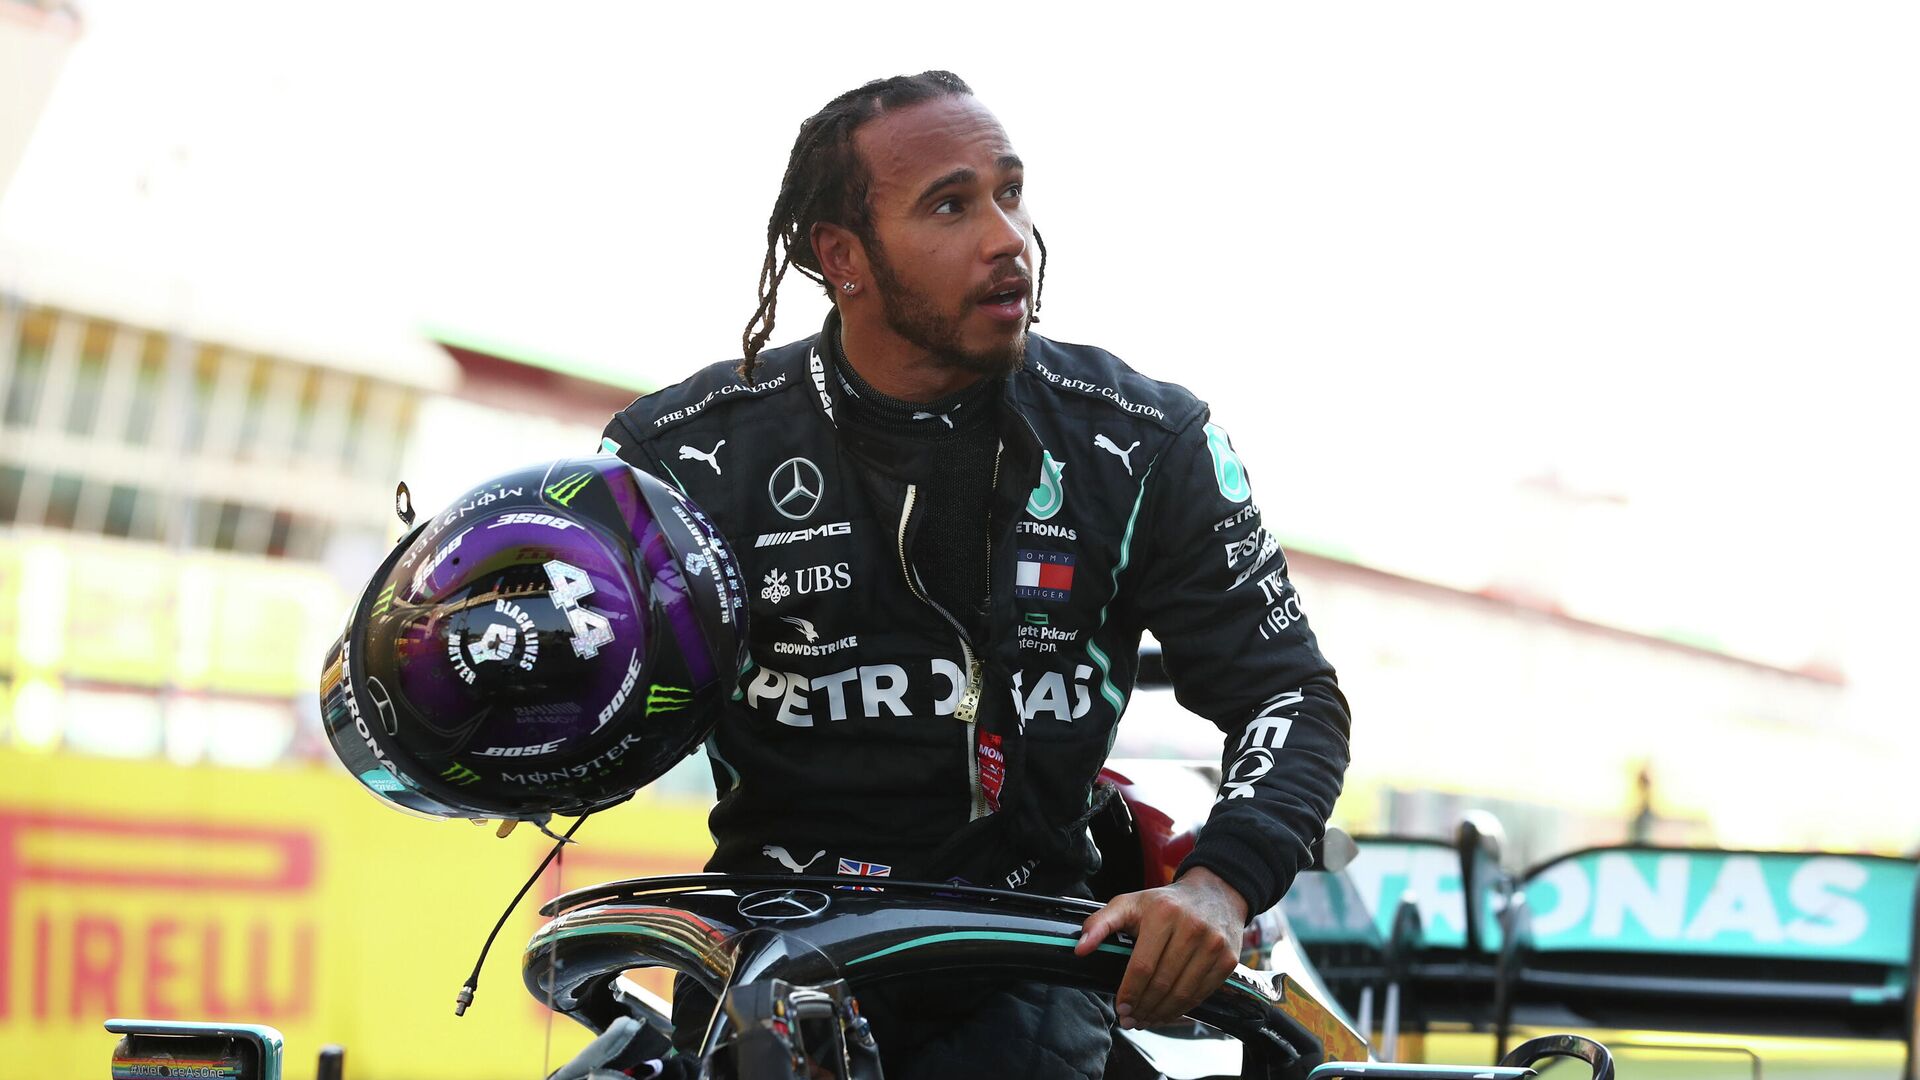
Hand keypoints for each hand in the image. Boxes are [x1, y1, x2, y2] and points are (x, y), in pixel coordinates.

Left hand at [1073, 866, 1248, 1028]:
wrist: (1216, 893)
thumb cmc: (1165, 902)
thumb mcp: (1129, 903)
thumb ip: (1100, 923)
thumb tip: (1079, 949)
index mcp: (1163, 913)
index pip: (1142, 966)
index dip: (1129, 992)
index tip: (1120, 1007)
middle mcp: (1192, 928)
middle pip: (1162, 983)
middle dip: (1143, 1007)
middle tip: (1130, 1020)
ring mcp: (1213, 944)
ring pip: (1183, 993)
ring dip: (1161, 1014)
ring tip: (1145, 1020)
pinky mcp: (1228, 959)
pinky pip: (1202, 993)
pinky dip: (1182, 1009)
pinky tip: (1167, 1013)